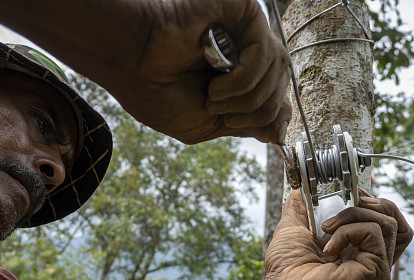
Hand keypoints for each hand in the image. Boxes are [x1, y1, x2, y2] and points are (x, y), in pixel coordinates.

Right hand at [105, 0, 291, 143]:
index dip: (276, 116)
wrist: (131, 63)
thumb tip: (279, 133)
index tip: (262, 131)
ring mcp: (246, 30)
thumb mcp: (207, 124)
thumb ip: (246, 125)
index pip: (277, 95)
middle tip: (221, 114)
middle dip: (257, 111)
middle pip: (282, 86)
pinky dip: (243, 80)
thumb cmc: (157, 93)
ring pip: (278, 71)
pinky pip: (266, 53)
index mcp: (237, 74)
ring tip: (212, 99)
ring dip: (247, 98)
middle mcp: (245, 50)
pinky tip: (215, 83)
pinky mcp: (244, 13)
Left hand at [252, 189, 412, 279]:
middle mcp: (373, 259)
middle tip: (344, 205)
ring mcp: (378, 267)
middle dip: (371, 202)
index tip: (350, 193)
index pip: (386, 219)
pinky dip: (348, 230)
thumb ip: (304, 205)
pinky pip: (374, 231)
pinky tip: (329, 248)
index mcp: (359, 249)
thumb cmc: (286, 269)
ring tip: (326, 229)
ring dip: (352, 215)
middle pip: (396, 218)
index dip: (371, 201)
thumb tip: (306, 185)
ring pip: (387, 220)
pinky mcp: (377, 270)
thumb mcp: (294, 226)